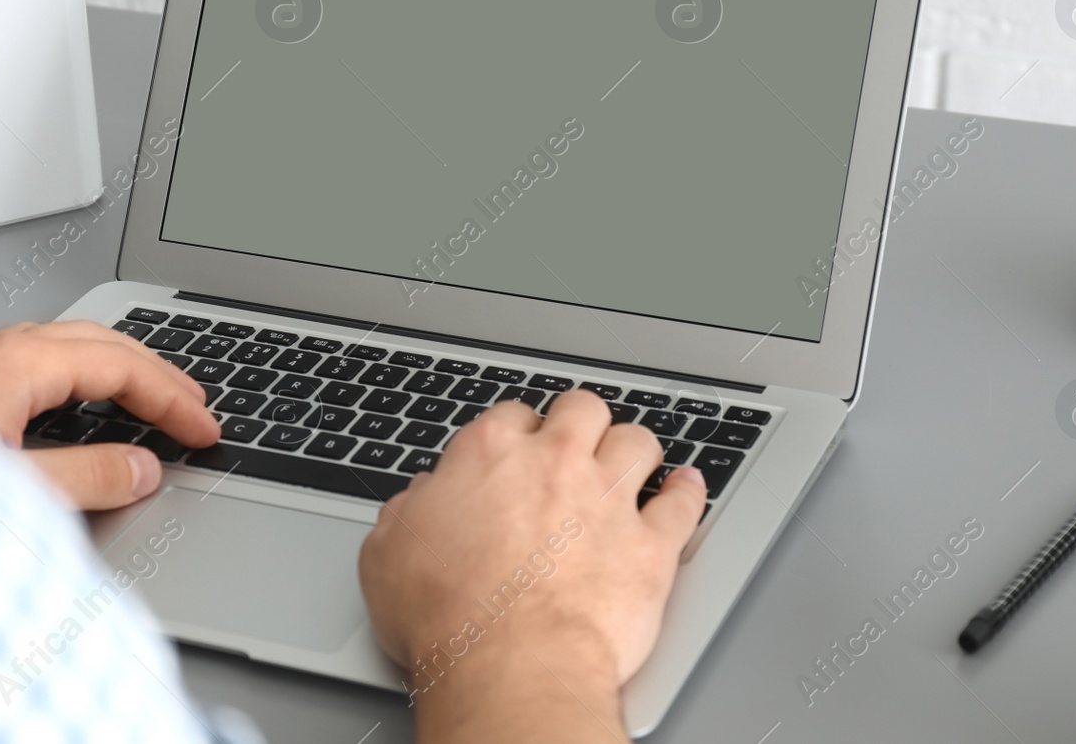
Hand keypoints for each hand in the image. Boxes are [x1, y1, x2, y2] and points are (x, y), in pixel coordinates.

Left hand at [0, 321, 218, 509]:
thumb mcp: (8, 490)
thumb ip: (84, 478)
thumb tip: (142, 469)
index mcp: (17, 364)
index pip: (122, 364)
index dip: (173, 397)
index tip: (206, 431)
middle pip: (102, 342)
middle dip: (157, 373)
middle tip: (197, 408)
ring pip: (70, 347)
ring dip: (122, 371)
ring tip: (156, 402)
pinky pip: (41, 364)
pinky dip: (85, 379)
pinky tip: (86, 407)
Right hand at [358, 389, 705, 742]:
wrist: (509, 666)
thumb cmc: (449, 616)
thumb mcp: (387, 554)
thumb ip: (409, 512)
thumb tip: (420, 500)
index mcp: (490, 454)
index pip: (512, 415)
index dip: (517, 433)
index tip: (519, 449)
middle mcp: (556, 463)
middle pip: (583, 410)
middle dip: (581, 422)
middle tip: (576, 442)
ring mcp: (609, 500)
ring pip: (639, 442)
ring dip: (634, 450)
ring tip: (631, 461)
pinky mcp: (651, 546)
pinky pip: (684, 504)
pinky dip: (687, 493)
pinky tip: (685, 488)